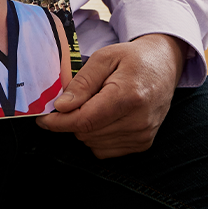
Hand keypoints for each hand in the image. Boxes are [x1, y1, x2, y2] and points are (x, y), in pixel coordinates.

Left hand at [35, 34, 184, 157]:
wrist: (164, 66)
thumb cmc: (133, 58)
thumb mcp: (104, 58)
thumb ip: (82, 83)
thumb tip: (61, 106)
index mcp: (128, 96)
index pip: (85, 120)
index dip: (59, 122)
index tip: (43, 118)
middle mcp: (139, 121)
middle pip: (87, 133)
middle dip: (71, 119)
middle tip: (71, 100)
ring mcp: (143, 135)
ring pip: (94, 144)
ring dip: (84, 128)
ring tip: (93, 104)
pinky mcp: (143, 144)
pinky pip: (106, 150)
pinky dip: (97, 136)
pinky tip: (103, 117)